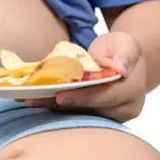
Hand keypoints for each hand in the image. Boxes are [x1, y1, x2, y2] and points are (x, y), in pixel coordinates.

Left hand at [22, 32, 146, 122]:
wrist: (119, 61)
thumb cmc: (120, 49)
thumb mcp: (125, 42)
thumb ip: (126, 52)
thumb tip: (122, 68)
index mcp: (131, 93)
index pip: (105, 97)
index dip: (82, 97)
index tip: (61, 96)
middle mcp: (120, 110)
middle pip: (87, 110)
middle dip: (59, 105)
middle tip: (34, 99)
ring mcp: (106, 116)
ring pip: (76, 114)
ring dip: (51, 107)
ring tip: (28, 99)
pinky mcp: (91, 117)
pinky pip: (71, 113)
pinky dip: (52, 106)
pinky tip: (33, 99)